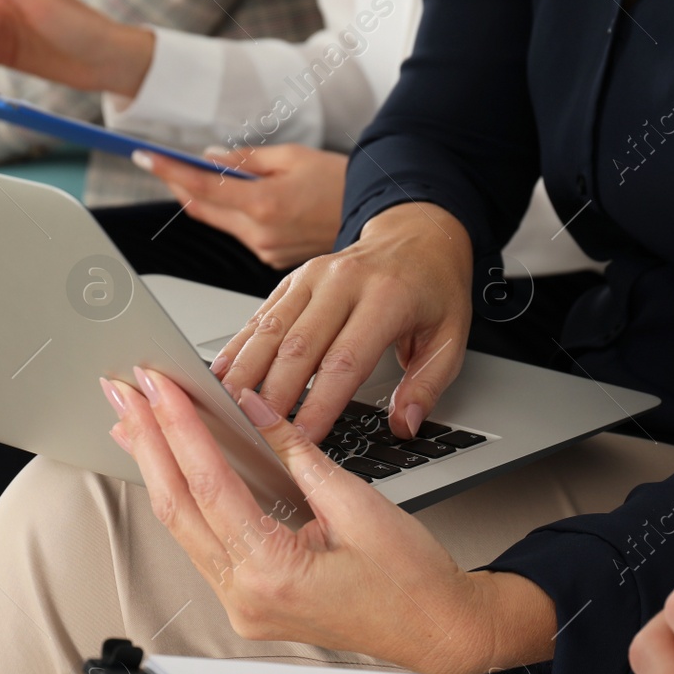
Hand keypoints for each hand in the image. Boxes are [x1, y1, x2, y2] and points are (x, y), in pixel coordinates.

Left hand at [102, 368, 552, 673]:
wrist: (437, 630)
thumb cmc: (412, 581)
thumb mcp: (356, 502)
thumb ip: (295, 452)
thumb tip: (254, 409)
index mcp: (274, 574)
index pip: (210, 487)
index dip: (179, 429)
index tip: (158, 388)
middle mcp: (248, 596)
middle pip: (179, 508)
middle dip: (148, 442)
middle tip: (124, 394)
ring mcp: (244, 605)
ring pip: (183, 528)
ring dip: (157, 469)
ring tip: (133, 422)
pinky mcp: (249, 601)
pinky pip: (204, 543)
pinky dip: (186, 498)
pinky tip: (171, 467)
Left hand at [133, 145, 346, 268]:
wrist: (375, 215)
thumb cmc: (338, 182)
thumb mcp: (291, 156)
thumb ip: (245, 159)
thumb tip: (209, 158)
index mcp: (265, 204)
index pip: (202, 188)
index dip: (170, 171)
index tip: (146, 157)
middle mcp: (260, 233)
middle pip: (202, 208)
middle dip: (180, 183)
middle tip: (161, 161)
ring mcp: (265, 249)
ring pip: (220, 221)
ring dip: (207, 198)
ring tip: (201, 173)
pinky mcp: (270, 258)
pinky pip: (240, 232)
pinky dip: (232, 213)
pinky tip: (240, 197)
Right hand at [214, 201, 471, 442]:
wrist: (419, 234)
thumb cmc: (433, 289)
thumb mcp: (450, 338)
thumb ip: (427, 385)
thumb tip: (405, 424)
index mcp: (387, 297)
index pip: (345, 361)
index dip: (320, 403)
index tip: (304, 438)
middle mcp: (344, 282)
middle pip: (299, 347)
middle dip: (274, 396)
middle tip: (257, 432)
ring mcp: (313, 277)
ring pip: (271, 330)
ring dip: (247, 372)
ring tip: (229, 408)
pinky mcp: (294, 279)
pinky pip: (261, 315)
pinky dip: (239, 347)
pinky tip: (222, 374)